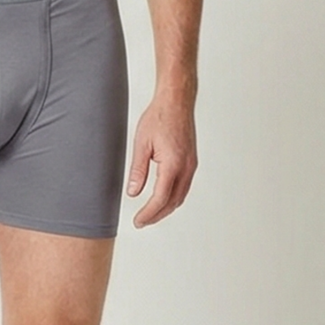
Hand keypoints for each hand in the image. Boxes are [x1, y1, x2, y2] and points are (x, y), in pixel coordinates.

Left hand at [125, 93, 195, 227]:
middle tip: (141, 222)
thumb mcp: (141, 144)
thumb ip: (138, 170)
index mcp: (173, 164)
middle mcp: (186, 167)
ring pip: (180, 196)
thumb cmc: (159, 117)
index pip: (160, 198)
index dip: (148, 213)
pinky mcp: (191, 162)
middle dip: (157, 215)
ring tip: (150, 214)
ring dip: (166, 208)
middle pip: (173, 202)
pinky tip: (162, 198)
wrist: (176, 102)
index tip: (138, 221)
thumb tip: (133, 192)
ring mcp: (191, 165)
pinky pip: (184, 187)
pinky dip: (173, 198)